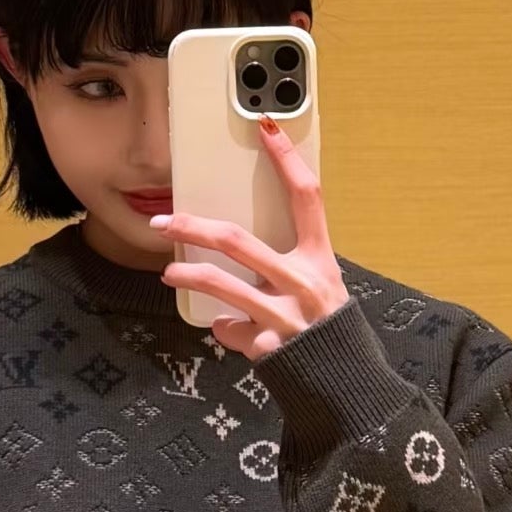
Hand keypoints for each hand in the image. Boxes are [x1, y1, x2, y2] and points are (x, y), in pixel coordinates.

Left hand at [152, 115, 349, 359]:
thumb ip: (287, 272)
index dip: (286, 159)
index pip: (306, 196)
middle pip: (237, 241)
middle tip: (165, 220)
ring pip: (222, 285)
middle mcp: (303, 283)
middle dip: (193, 227)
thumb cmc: (331, 331)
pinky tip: (227, 329)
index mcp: (320, 259)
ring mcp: (285, 316)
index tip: (265, 126)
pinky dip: (224, 329)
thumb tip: (249, 258)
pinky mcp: (269, 346)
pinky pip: (231, 330)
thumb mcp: (322, 289)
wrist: (347, 384)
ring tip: (170, 272)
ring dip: (188, 275)